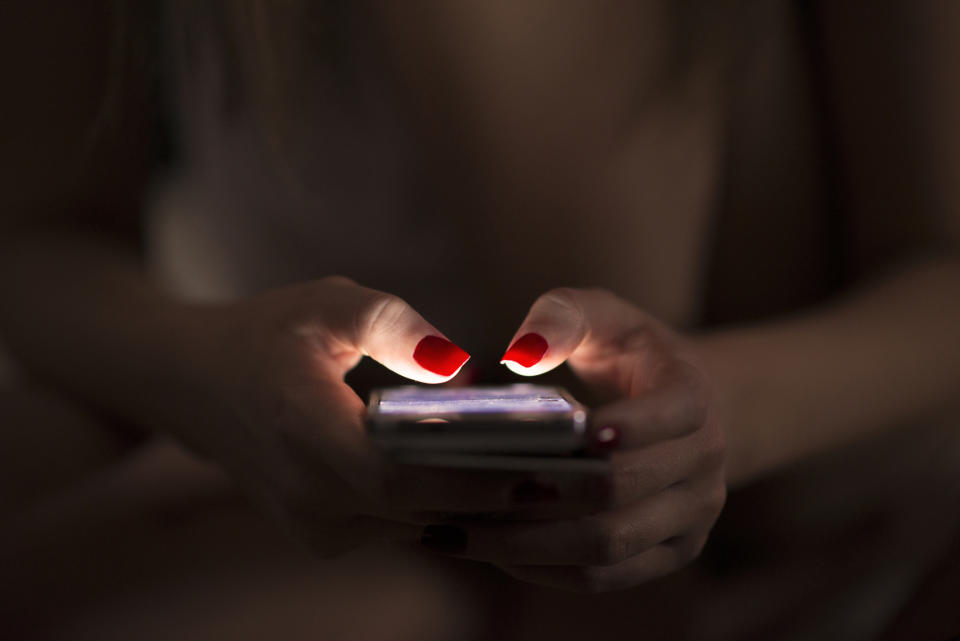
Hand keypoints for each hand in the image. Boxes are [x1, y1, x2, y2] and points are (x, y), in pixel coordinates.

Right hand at [179, 276, 538, 555]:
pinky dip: (445, 508)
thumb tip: (461, 368)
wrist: (197, 386)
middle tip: (571, 476)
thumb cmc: (266, 334)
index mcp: (303, 429)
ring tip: (547, 476)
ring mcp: (312, 525)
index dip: (470, 477)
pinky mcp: (323, 537)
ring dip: (478, 506)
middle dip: (498, 496)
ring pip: (416, 526)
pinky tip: (492, 481)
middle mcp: (306, 494)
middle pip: (421, 510)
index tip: (539, 467)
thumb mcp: (328, 303)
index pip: (398, 476)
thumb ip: (394, 325)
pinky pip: (400, 528)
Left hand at [421, 288, 725, 591]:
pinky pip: (603, 577)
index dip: (628, 426)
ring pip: (607, 545)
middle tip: (464, 489)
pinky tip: (489, 551)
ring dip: (529, 544)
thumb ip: (562, 317)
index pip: (672, 415)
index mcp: (695, 398)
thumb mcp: (602, 315)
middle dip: (543, 493)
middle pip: (621, 492)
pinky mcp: (668, 554)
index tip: (575, 430)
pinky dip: (543, 570)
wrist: (679, 409)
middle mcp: (705, 465)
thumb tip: (522, 354)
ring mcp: (691, 517)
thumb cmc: (627, 353)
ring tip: (458, 531)